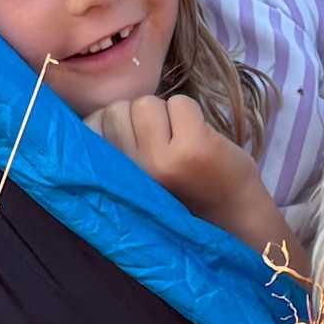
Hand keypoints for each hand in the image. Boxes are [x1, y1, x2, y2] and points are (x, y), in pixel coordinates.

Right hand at [90, 94, 285, 254]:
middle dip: (141, 117)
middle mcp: (130, 171)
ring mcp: (161, 160)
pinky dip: (192, 113)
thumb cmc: (181, 197)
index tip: (136, 140)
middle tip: (163, 143)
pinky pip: (180, 103)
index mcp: (112, 181)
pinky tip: (200, 139)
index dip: (113, 122)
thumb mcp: (134, 180)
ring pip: (146, 103)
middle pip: (117, 109)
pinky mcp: (192, 147)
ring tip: (181, 142)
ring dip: (166, 113)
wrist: (233, 221)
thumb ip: (114, 150)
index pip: (89, 126)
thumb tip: (103, 111)